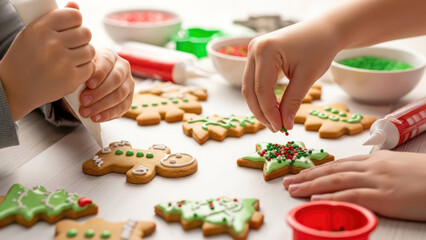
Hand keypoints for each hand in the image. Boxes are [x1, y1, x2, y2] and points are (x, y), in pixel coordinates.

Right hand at [0, 2, 94, 120]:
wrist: (15, 87)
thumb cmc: (26, 57)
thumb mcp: (34, 33)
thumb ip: (56, 19)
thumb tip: (76, 6)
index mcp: (41, 28)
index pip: (75, 16)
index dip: (75, 22)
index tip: (70, 29)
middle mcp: (52, 44)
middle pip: (86, 33)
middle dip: (81, 39)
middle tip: (72, 46)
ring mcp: (63, 62)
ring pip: (90, 50)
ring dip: (84, 54)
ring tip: (70, 59)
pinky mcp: (71, 78)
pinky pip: (90, 67)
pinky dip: (84, 69)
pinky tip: (71, 70)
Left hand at [78, 48, 133, 121]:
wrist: (87, 86)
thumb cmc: (83, 76)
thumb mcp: (80, 73)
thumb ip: (81, 78)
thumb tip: (78, 90)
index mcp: (109, 56)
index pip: (107, 62)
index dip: (99, 74)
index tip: (88, 84)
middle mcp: (122, 68)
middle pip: (116, 79)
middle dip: (99, 92)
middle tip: (84, 101)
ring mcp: (128, 83)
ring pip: (120, 94)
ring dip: (102, 105)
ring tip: (86, 112)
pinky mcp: (129, 98)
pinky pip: (122, 107)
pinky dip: (108, 114)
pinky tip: (96, 118)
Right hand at [241, 20, 340, 131]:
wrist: (324, 30)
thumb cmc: (319, 48)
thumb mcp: (307, 77)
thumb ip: (292, 102)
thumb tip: (284, 125)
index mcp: (266, 50)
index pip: (262, 90)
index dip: (269, 112)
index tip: (280, 127)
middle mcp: (254, 48)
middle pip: (250, 89)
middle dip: (261, 112)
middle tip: (276, 128)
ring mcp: (252, 50)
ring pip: (249, 87)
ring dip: (259, 106)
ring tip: (274, 121)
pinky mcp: (256, 55)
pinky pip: (254, 80)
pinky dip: (261, 96)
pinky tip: (272, 108)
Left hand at [283, 150, 425, 220]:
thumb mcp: (399, 166)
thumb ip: (378, 169)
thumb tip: (362, 174)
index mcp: (375, 160)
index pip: (340, 164)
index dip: (318, 169)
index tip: (301, 173)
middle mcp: (372, 167)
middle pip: (332, 170)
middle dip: (308, 176)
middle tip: (288, 181)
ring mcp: (377, 181)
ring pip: (336, 181)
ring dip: (311, 186)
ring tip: (293, 190)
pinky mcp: (384, 197)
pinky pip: (352, 196)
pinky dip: (331, 197)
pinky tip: (315, 200)